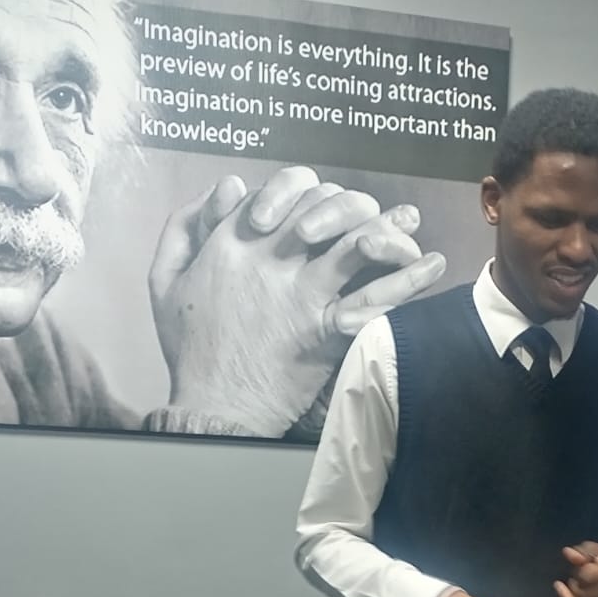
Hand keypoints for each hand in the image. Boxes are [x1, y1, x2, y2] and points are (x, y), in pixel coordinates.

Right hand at [148, 166, 445, 435]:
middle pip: (325, 206)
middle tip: (375, 210)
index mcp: (233, 241)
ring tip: (412, 224)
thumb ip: (184, 228)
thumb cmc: (188, 350)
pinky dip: (409, 281)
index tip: (323, 202)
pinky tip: (433, 266)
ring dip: (390, 229)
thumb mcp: (164, 281)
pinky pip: (374, 298)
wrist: (212, 408)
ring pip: (355, 241)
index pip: (282, 190)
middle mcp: (270, 258)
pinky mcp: (323, 329)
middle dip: (354, 203)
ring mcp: (299, 293)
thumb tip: (228, 188)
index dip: (308, 189)